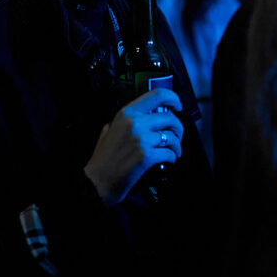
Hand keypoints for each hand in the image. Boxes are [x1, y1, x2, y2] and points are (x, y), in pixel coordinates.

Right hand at [83, 88, 183, 205]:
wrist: (98, 180)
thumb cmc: (103, 157)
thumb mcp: (110, 128)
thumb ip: (125, 119)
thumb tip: (144, 115)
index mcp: (127, 113)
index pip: (156, 95)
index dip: (173, 98)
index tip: (177, 105)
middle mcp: (135, 122)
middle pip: (169, 117)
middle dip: (178, 127)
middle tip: (177, 134)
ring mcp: (141, 139)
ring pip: (172, 136)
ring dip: (177, 144)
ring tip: (174, 150)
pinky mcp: (147, 156)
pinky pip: (169, 152)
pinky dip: (172, 157)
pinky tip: (169, 159)